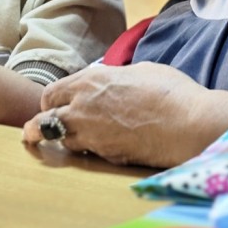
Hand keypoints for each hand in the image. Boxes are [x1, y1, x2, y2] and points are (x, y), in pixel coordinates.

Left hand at [22, 62, 227, 167]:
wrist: (189, 123)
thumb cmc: (170, 91)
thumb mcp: (138, 71)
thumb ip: (115, 78)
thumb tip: (111, 83)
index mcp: (89, 81)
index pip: (51, 93)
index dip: (51, 101)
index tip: (53, 105)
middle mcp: (83, 108)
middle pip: (44, 121)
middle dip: (39, 126)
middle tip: (38, 131)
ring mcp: (92, 136)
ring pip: (62, 141)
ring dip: (63, 140)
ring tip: (65, 140)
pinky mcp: (106, 156)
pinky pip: (87, 153)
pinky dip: (87, 150)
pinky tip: (98, 146)